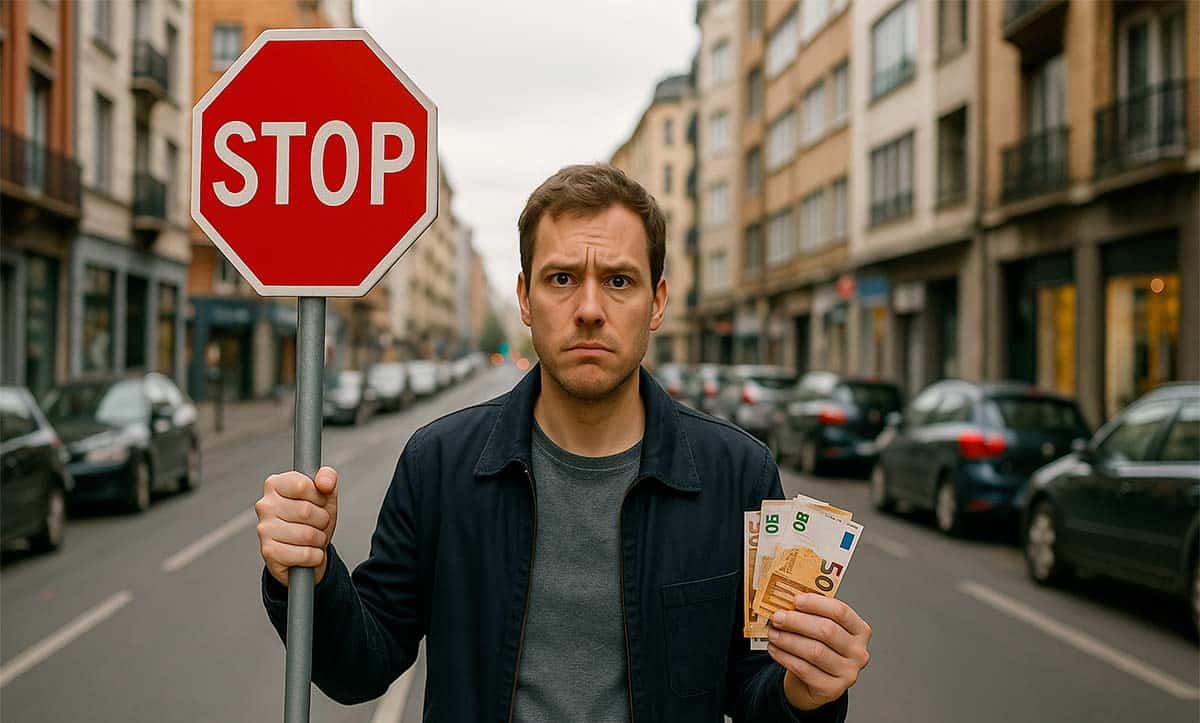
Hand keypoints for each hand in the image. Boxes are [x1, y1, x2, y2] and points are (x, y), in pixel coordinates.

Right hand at [255, 466, 338, 586]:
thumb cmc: (314, 519)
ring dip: (319, 539)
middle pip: (306, 511)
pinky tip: (308, 552)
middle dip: (322, 520)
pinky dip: (315, 556)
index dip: (318, 496)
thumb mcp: (325, 494)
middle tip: (317, 523)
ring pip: (307, 535)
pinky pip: (305, 554)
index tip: (318, 502)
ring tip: (313, 538)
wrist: (307, 550)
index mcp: (275, 484)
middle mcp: (265, 505)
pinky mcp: (269, 552)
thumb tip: (325, 481)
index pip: (302, 485)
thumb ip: (327, 477)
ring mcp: (264, 529)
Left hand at [767, 593, 871, 711]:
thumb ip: (811, 615)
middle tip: (778, 617)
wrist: (816, 683)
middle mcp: (858, 652)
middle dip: (798, 622)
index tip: (796, 600)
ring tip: (773, 633)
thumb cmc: (819, 648)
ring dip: (788, 640)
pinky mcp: (832, 689)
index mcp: (860, 630)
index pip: (841, 612)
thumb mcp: (821, 629)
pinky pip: (804, 670)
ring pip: (814, 652)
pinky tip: (774, 649)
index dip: (817, 604)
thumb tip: (785, 600)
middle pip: (827, 631)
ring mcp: (848, 673)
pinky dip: (785, 657)